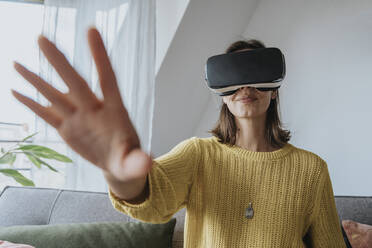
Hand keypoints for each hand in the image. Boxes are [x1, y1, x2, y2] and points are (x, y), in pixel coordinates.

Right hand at [11, 27, 152, 183]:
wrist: (118, 164)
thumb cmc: (129, 159)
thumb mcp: (134, 163)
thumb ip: (138, 162)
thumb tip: (146, 164)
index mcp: (115, 111)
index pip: (107, 78)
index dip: (100, 56)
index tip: (91, 30)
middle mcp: (94, 109)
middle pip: (74, 82)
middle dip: (59, 61)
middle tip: (42, 38)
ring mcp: (78, 117)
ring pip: (54, 95)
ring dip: (36, 80)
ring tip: (17, 63)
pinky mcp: (67, 128)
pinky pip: (46, 114)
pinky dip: (31, 104)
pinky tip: (15, 91)